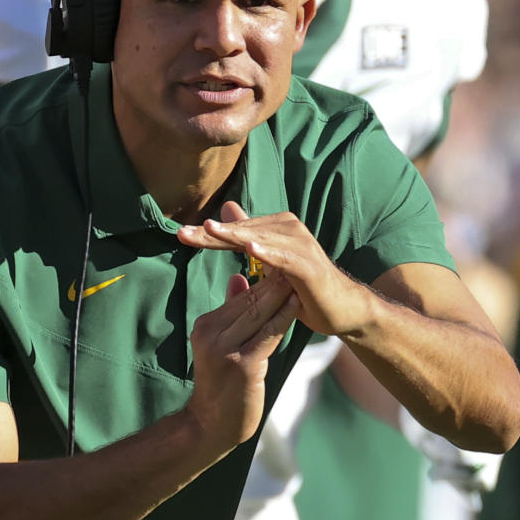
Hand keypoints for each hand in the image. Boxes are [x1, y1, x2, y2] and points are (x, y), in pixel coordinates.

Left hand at [178, 201, 368, 336]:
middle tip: (182, 233)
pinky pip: (284, 257)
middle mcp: (288, 230)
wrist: (341, 310)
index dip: (207, 234)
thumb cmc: (303, 288)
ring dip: (234, 235)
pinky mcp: (309, 265)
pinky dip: (267, 252)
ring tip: (210, 232)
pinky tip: (250, 249)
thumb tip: (226, 209)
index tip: (179, 234)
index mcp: (275, 230)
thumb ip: (248, 238)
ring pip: (260, 239)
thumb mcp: (270, 263)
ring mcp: (300, 245)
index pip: (235, 231)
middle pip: (243, 231)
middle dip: (212, 234)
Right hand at [186, 270, 298, 453]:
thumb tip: (239, 278)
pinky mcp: (242, 365)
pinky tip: (297, 303)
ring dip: (282, 293)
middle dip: (274, 281)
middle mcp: (210, 334)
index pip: (239, 297)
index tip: (282, 261)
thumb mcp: (221, 344)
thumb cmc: (222, 385)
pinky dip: (284, 316)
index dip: (264, 279)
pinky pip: (268, 334)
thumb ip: (231, 311)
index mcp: (205, 326)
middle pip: (249, 301)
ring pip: (259, 314)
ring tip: (299, 275)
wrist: (211, 426)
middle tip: (295, 259)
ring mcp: (225, 350)